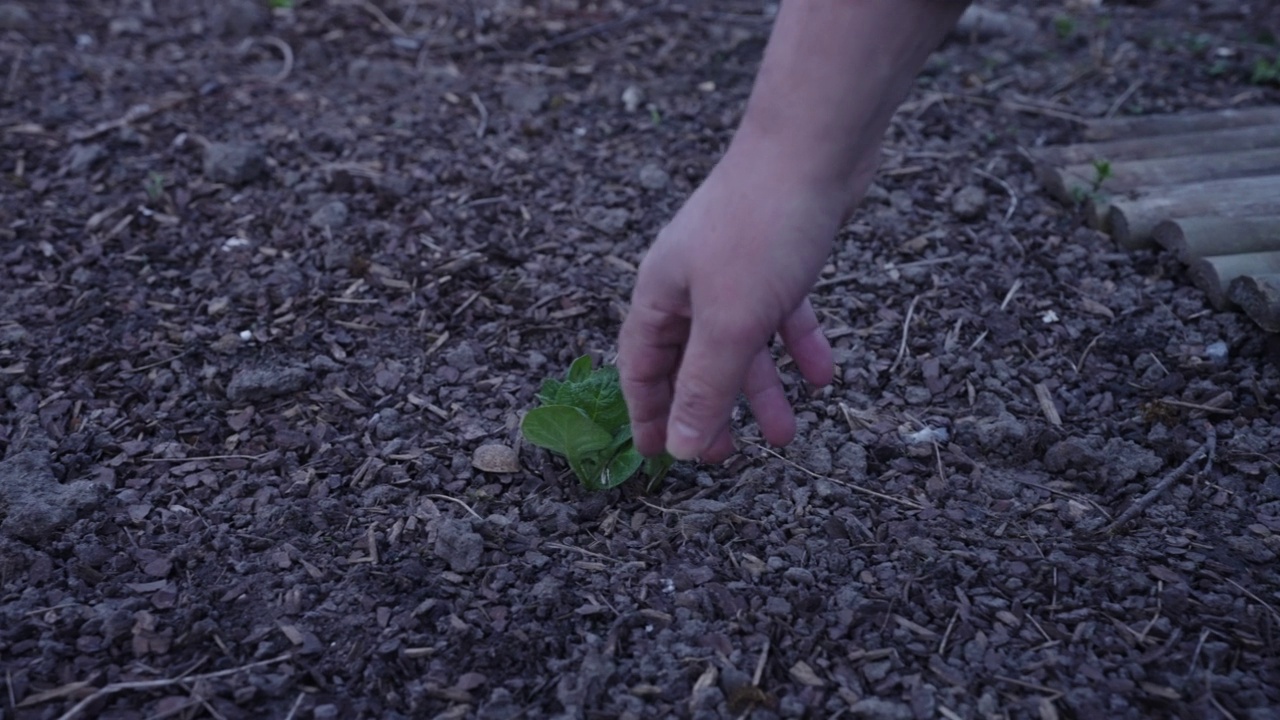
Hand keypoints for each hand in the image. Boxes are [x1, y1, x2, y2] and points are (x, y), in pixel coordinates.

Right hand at [618, 144, 866, 462]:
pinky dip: (798, 345)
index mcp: (661, 294)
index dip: (648, 413)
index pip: (641, 366)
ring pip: (742, 341)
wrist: (814, 144)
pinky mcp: (777, 256)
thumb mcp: (730, 324)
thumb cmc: (760, 229)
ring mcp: (735, 268)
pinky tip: (823, 376)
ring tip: (785, 434)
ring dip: (763, 388)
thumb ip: (704, 388)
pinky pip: (782, 313)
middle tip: (726, 454)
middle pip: (693, 359)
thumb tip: (679, 447)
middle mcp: (690, 281)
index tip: (661, 456)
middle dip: (710, 408)